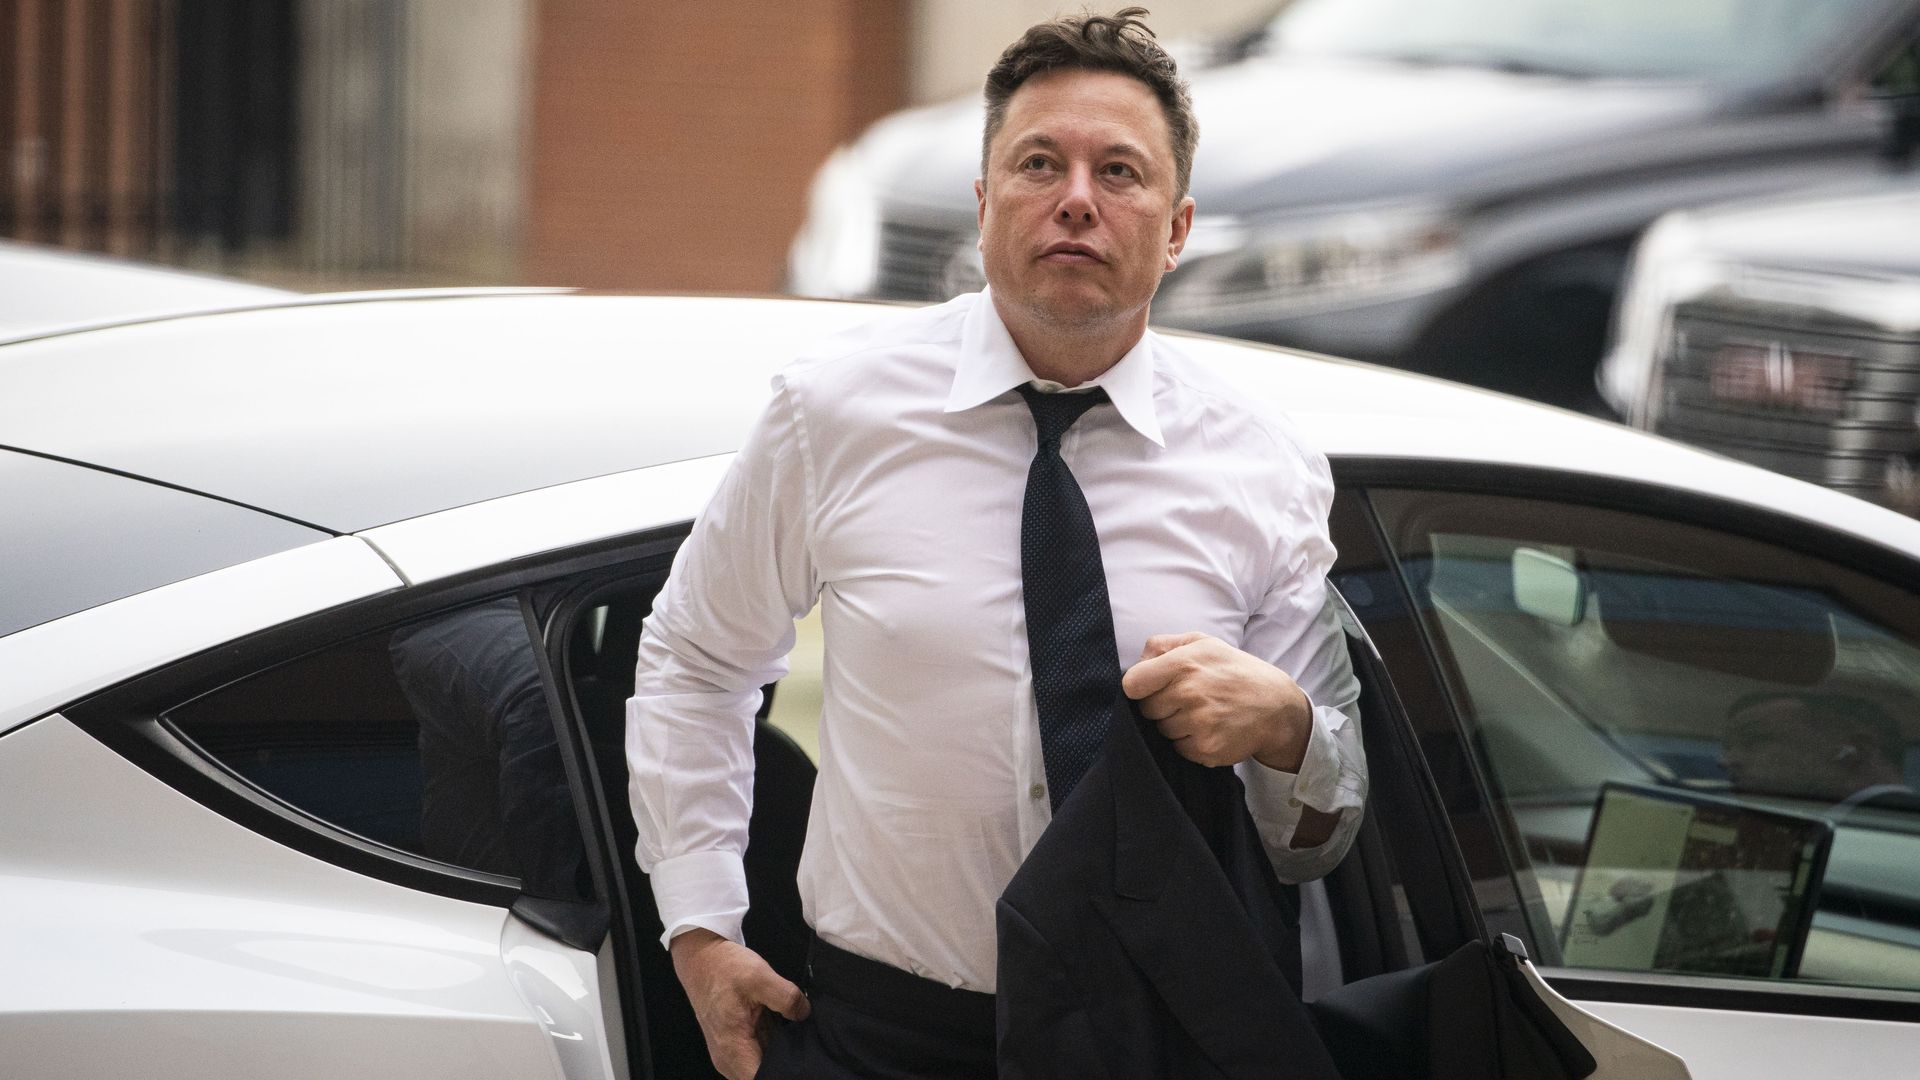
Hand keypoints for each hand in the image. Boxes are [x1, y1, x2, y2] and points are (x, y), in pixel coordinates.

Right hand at [669, 928, 809, 1079]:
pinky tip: (787, 1032)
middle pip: (763, 1076)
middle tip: (806, 1044)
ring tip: (798, 1037)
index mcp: (733, 1048)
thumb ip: (787, 998)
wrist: (702, 957)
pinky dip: (773, 1048)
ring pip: (761, 1068)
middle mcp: (728, 1060)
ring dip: (779, 1057)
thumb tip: (804, 1014)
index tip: (804, 1058)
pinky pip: (757, 1056)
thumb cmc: (726, 968)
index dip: (786, 1072)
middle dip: (786, 1065)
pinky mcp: (734, 1045)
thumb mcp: (760, 976)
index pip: (762, 1078)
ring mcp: (730, 1054)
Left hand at [1121, 632, 1309, 770]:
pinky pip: (1179, 749)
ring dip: (1176, 725)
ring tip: (1203, 713)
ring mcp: (1198, 723)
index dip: (1138, 687)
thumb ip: (1163, 646)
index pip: (1132, 683)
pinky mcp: (1206, 748)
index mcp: (1184, 663)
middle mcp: (1189, 692)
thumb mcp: (1204, 643)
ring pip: (1162, 730)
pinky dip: (1190, 743)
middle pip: (1146, 709)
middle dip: (1161, 706)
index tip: (1150, 688)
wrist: (1277, 707)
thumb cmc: (1234, 671)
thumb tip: (1136, 664)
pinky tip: (1210, 729)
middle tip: (1187, 699)